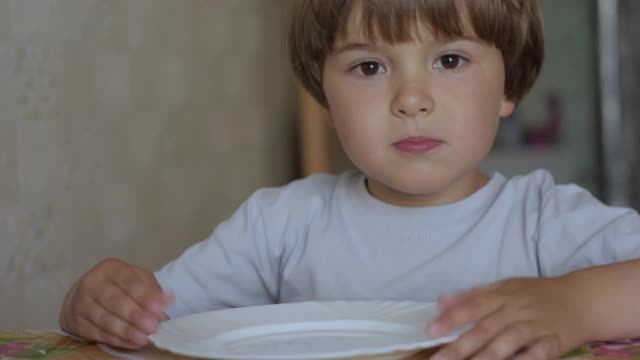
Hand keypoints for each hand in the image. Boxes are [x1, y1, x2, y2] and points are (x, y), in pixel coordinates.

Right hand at [59, 258, 173, 349]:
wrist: (86, 295)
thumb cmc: (118, 287)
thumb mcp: (136, 279)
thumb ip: (152, 288)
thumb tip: (168, 299)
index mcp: (111, 269)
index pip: (128, 281)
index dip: (144, 295)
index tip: (159, 308)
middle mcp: (92, 283)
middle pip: (114, 300)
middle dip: (135, 315)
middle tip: (152, 326)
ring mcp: (82, 303)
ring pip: (104, 319)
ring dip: (126, 331)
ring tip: (143, 338)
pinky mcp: (77, 322)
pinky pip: (97, 333)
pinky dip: (116, 340)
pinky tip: (131, 343)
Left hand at [427, 277, 587, 359]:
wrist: (581, 299)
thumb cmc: (536, 294)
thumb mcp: (504, 287)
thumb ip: (472, 295)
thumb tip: (440, 301)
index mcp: (502, 295)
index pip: (472, 306)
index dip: (451, 319)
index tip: (430, 331)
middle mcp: (516, 309)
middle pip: (485, 328)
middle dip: (461, 345)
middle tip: (440, 359)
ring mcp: (535, 325)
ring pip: (509, 341)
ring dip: (488, 356)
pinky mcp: (554, 341)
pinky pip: (539, 353)